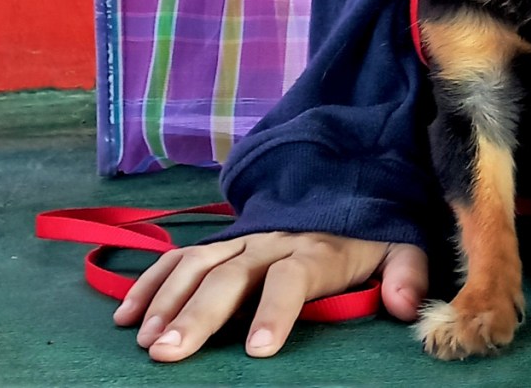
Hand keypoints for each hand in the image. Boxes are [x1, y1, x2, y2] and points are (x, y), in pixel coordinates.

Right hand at [112, 231, 427, 361]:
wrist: (340, 181)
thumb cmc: (367, 233)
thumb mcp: (399, 246)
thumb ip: (405, 273)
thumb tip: (405, 305)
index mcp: (315, 249)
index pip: (292, 278)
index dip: (275, 310)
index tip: (258, 349)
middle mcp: (270, 241)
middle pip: (229, 275)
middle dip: (197, 312)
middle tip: (167, 350)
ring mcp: (240, 238)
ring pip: (196, 264)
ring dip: (166, 298)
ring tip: (142, 338)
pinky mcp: (221, 241)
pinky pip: (180, 255)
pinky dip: (151, 280)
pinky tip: (125, 312)